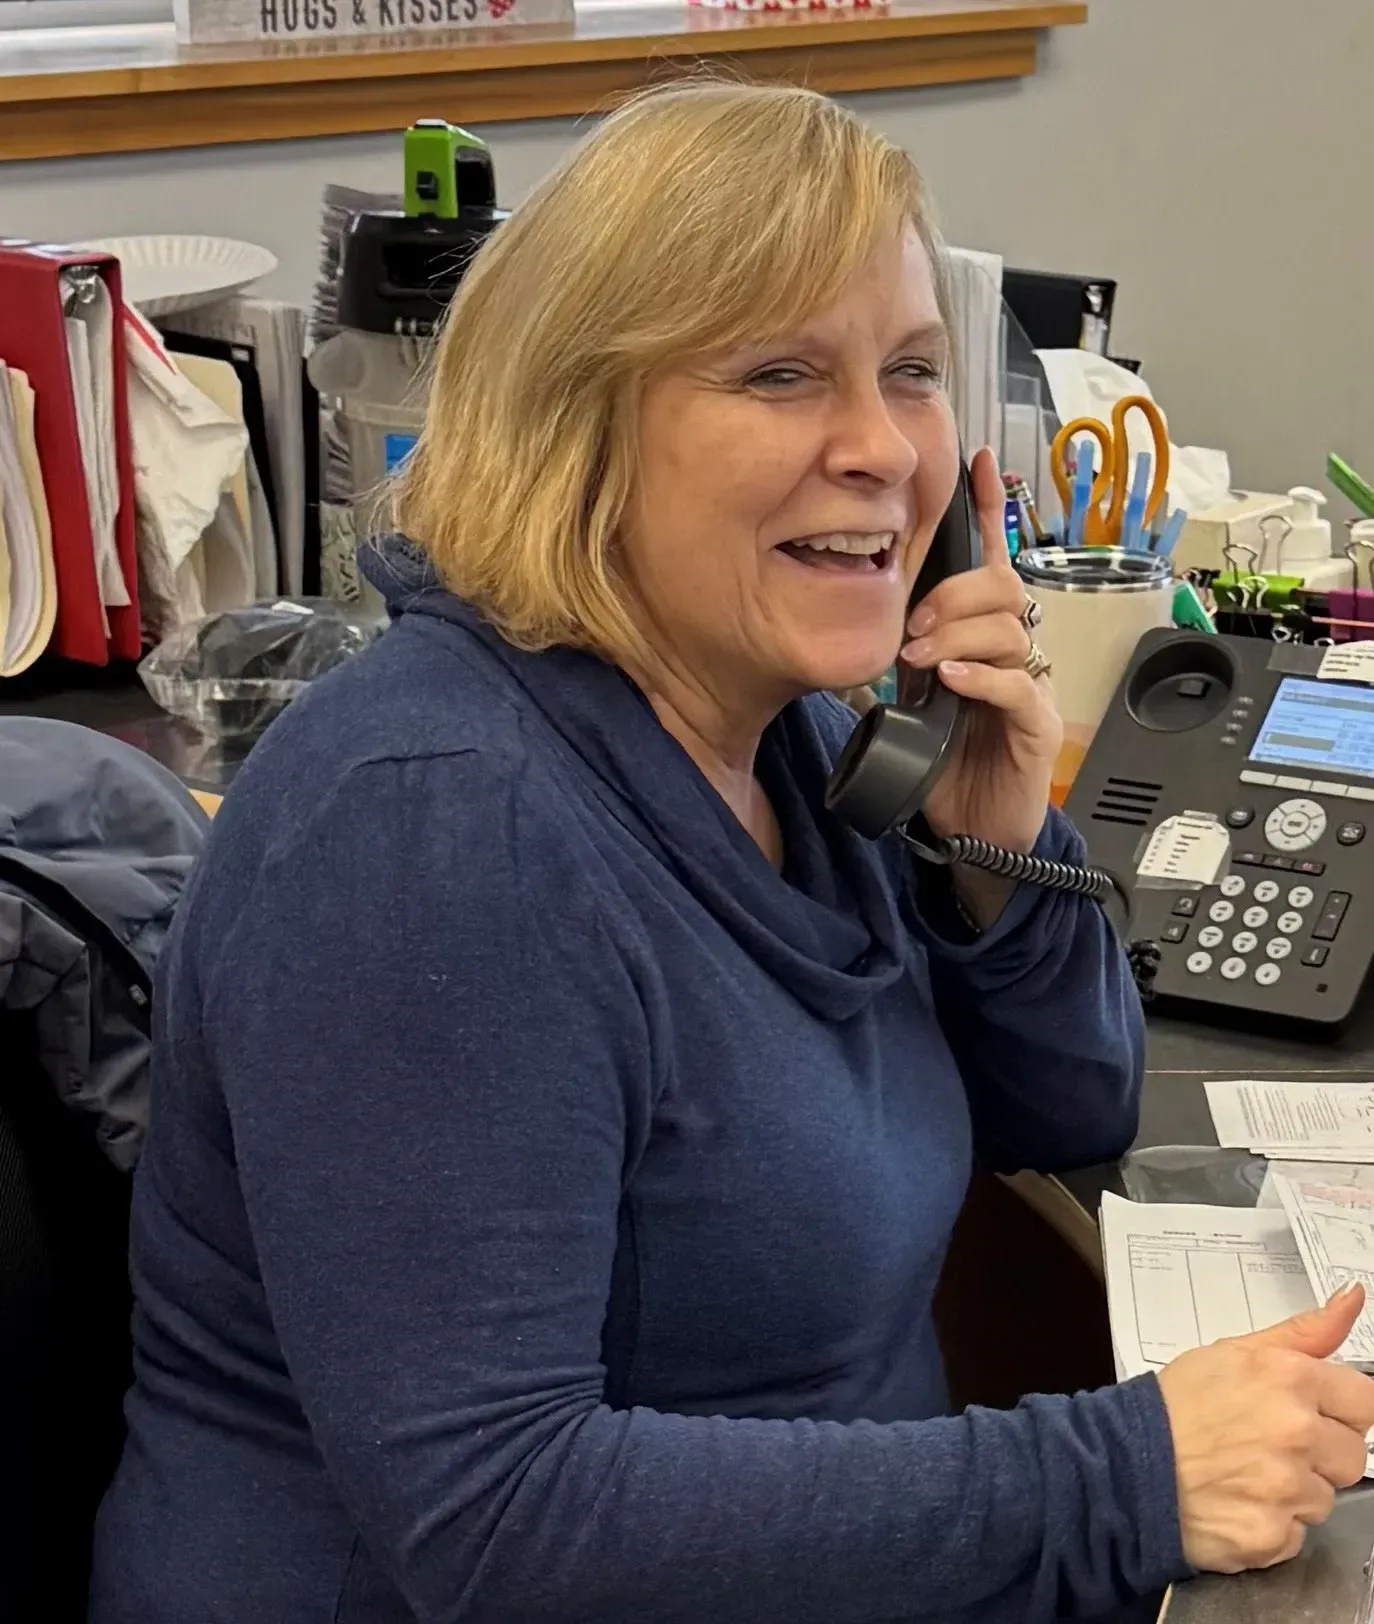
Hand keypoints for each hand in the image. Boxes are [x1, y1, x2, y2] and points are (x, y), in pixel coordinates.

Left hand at [898, 447, 1060, 922]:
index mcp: (982, 639)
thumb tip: (864, 622)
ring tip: (921, 660)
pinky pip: (1019, 687)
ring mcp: (1031, 689)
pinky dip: (982, 679)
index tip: (977, 463)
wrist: (976, 834)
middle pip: (1002, 588)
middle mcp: (1014, 654)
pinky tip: (953, 682)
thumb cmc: (947, 764)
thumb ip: (901, 658)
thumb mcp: (913, 699)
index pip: (991, 562)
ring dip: (956, 636)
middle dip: (953, 594)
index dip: (988, 512)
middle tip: (911, 625)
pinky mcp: (1038, 729)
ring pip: (1008, 630)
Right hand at [1157, 1283, 1373, 1573]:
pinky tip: (1239, 1501)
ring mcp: (1287, 1488)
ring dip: (1294, 1490)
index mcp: (1290, 1380)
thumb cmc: (1174, 1408)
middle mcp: (1296, 1433)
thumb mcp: (1235, 1352)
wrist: (1124, 1466)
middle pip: (1352, 1454)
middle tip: (1268, 1443)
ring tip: (1246, 1472)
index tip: (1318, 1414)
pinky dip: (1272, 1523)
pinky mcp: (1274, 1535)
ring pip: (1324, 1497)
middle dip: (1319, 1452)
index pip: (1366, 1401)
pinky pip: (1297, 1533)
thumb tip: (1351, 1298)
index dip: (1341, 1409)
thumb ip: (1304, 1332)